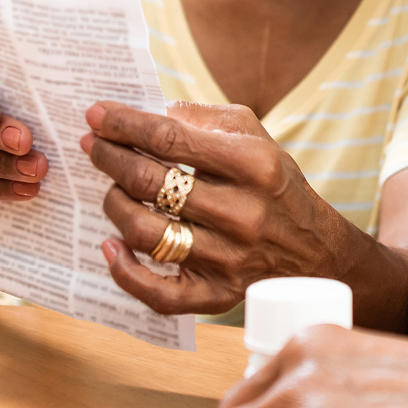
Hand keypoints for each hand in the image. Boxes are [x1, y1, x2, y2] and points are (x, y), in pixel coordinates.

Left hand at [82, 101, 362, 315]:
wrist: (315, 249)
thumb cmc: (274, 184)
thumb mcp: (256, 136)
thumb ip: (205, 118)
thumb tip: (151, 113)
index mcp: (253, 164)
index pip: (170, 139)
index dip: (125, 124)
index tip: (96, 114)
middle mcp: (242, 212)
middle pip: (150, 182)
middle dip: (109, 157)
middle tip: (92, 146)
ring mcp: (229, 258)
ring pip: (145, 232)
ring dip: (114, 205)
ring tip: (111, 189)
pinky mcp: (218, 294)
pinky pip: (158, 292)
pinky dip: (125, 271)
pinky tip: (110, 246)